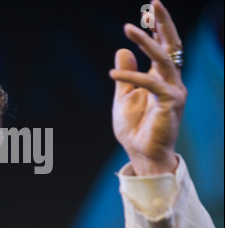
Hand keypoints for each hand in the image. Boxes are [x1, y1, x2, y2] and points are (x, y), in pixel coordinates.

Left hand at [109, 0, 186, 175]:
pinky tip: (112, 75)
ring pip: (164, 58)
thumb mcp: (123, 97)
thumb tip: (122, 50)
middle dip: (163, 23)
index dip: (157, 30)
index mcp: (161, 79)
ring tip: (128, 27)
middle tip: (154, 3)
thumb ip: (125, 75)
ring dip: (146, 41)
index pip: (163, 48)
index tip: (149, 13)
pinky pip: (150, 84)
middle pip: (172, 45)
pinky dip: (131, 77)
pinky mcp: (170, 103)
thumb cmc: (134, 128)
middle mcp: (171, 81)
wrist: (141, 153)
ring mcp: (173, 91)